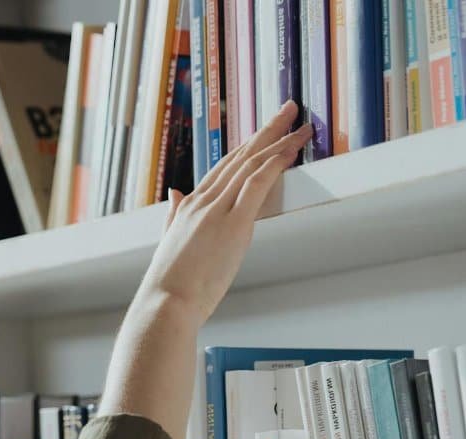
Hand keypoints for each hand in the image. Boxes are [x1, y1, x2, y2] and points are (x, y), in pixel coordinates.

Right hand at [133, 100, 311, 325]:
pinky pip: (258, 183)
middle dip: (267, 131)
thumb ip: (173, 215)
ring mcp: (218, 209)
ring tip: (300, 123)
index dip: (246, 146)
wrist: (166, 302)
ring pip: (252, 163)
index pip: (224, 167)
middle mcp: (203, 200)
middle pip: (241, 156)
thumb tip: (174, 193)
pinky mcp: (233, 223)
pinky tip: (292, 149)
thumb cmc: (169, 284)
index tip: (263, 131)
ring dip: (279, 140)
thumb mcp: (169, 242)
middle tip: (288, 110)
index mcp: (189, 206)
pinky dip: (276, 162)